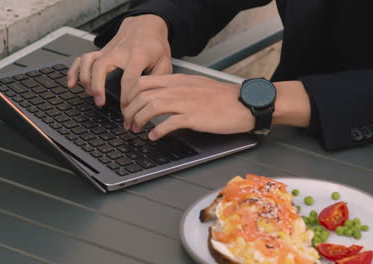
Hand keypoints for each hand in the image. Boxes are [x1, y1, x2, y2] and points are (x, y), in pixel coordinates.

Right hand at [67, 15, 171, 106]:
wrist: (145, 25)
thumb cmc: (155, 45)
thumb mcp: (165, 61)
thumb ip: (159, 80)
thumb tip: (151, 99)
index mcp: (138, 56)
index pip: (129, 78)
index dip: (126, 97)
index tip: (126, 110)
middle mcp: (119, 52)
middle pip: (102, 67)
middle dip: (99, 86)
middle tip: (101, 103)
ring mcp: (107, 51)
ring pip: (89, 61)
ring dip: (86, 78)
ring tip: (89, 93)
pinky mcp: (101, 52)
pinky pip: (83, 59)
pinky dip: (74, 70)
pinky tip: (72, 83)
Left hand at [122, 74, 254, 139]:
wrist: (245, 103)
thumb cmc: (224, 98)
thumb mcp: (198, 86)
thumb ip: (179, 89)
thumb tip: (162, 97)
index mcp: (179, 80)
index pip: (143, 81)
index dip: (129, 95)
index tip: (127, 107)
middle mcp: (179, 88)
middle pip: (142, 95)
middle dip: (129, 110)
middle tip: (128, 122)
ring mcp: (186, 102)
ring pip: (151, 107)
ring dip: (139, 120)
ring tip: (136, 130)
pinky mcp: (194, 117)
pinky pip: (168, 123)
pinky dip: (156, 131)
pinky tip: (153, 137)